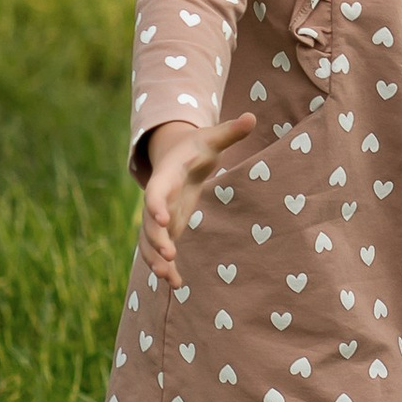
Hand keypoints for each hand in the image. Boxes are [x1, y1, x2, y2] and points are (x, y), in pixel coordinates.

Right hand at [136, 111, 257, 285]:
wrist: (178, 157)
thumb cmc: (197, 147)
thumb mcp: (212, 138)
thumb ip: (230, 131)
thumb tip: (252, 117)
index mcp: (166, 177)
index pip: (156, 192)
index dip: (156, 205)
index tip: (163, 220)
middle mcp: (158, 199)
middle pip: (149, 222)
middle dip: (156, 240)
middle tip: (169, 256)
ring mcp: (159, 217)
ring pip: (149, 242)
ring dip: (156, 259)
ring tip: (170, 278)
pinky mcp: (167, 229)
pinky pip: (160, 251)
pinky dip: (166, 267)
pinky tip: (176, 284)